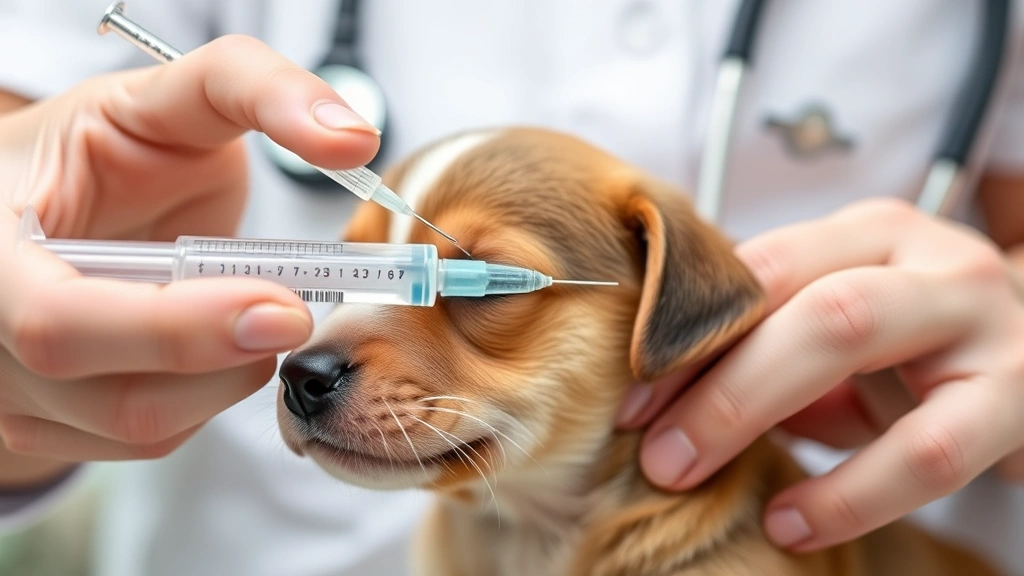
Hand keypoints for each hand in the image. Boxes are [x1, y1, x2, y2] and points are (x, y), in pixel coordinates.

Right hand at [0, 35, 379, 482]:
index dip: (174, 328)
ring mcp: (18, 391)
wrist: (64, 204)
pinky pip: (153, 437)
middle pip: (112, 398)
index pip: (57, 321)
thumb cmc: (101, 155)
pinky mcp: (57, 425)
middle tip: (293, 312)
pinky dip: (208, 393)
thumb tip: (353, 137)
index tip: (282, 307)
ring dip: (227, 375)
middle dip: (225, 361)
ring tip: (248, 307)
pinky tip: (214, 338)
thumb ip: (254, 91)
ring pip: (145, 427)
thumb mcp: (166, 100)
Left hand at [616, 198, 1023, 551]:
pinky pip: (928, 449)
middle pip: (794, 292)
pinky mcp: (1018, 396)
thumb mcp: (840, 339)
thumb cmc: (914, 357)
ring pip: (848, 333)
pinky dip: (848, 494)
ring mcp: (979, 315)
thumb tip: (651, 398)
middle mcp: (924, 254)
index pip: (756, 265)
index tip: (626, 391)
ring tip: (684, 474)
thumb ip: (766, 347)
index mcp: (868, 232)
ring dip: (747, 409)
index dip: (682, 327)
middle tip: (649, 444)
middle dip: (710, 372)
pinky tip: (789, 523)